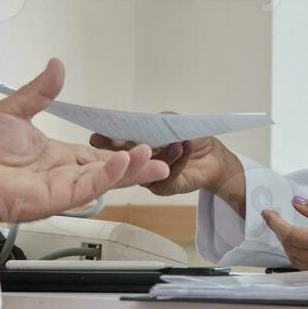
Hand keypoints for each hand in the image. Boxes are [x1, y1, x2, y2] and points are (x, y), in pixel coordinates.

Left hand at [0, 59, 169, 222]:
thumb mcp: (16, 110)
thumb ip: (41, 91)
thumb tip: (57, 65)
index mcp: (57, 159)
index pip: (97, 158)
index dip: (121, 154)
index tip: (142, 147)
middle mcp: (64, 175)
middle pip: (109, 172)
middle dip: (137, 167)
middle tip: (162, 160)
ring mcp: (62, 188)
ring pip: (106, 181)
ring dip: (131, 171)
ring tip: (155, 161)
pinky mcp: (57, 198)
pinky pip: (90, 187)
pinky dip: (110, 176)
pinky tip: (126, 163)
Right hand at [90, 132, 243, 201]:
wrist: (212, 156)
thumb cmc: (189, 137)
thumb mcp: (171, 122)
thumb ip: (155, 122)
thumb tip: (138, 130)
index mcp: (137, 146)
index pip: (118, 144)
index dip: (106, 141)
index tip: (95, 137)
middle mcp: (139, 163)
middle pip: (126, 161)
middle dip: (124, 153)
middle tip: (126, 147)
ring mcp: (150, 177)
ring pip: (148, 168)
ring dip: (163, 154)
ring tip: (176, 143)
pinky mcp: (164, 186)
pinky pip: (167, 175)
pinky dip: (179, 160)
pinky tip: (185, 147)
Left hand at [260, 199, 307, 269]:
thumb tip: (297, 203)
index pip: (289, 234)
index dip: (274, 223)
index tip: (267, 213)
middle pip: (289, 248)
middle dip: (280, 233)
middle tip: (278, 218)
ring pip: (296, 261)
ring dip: (288, 246)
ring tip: (288, 231)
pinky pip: (306, 270)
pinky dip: (299, 258)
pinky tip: (302, 249)